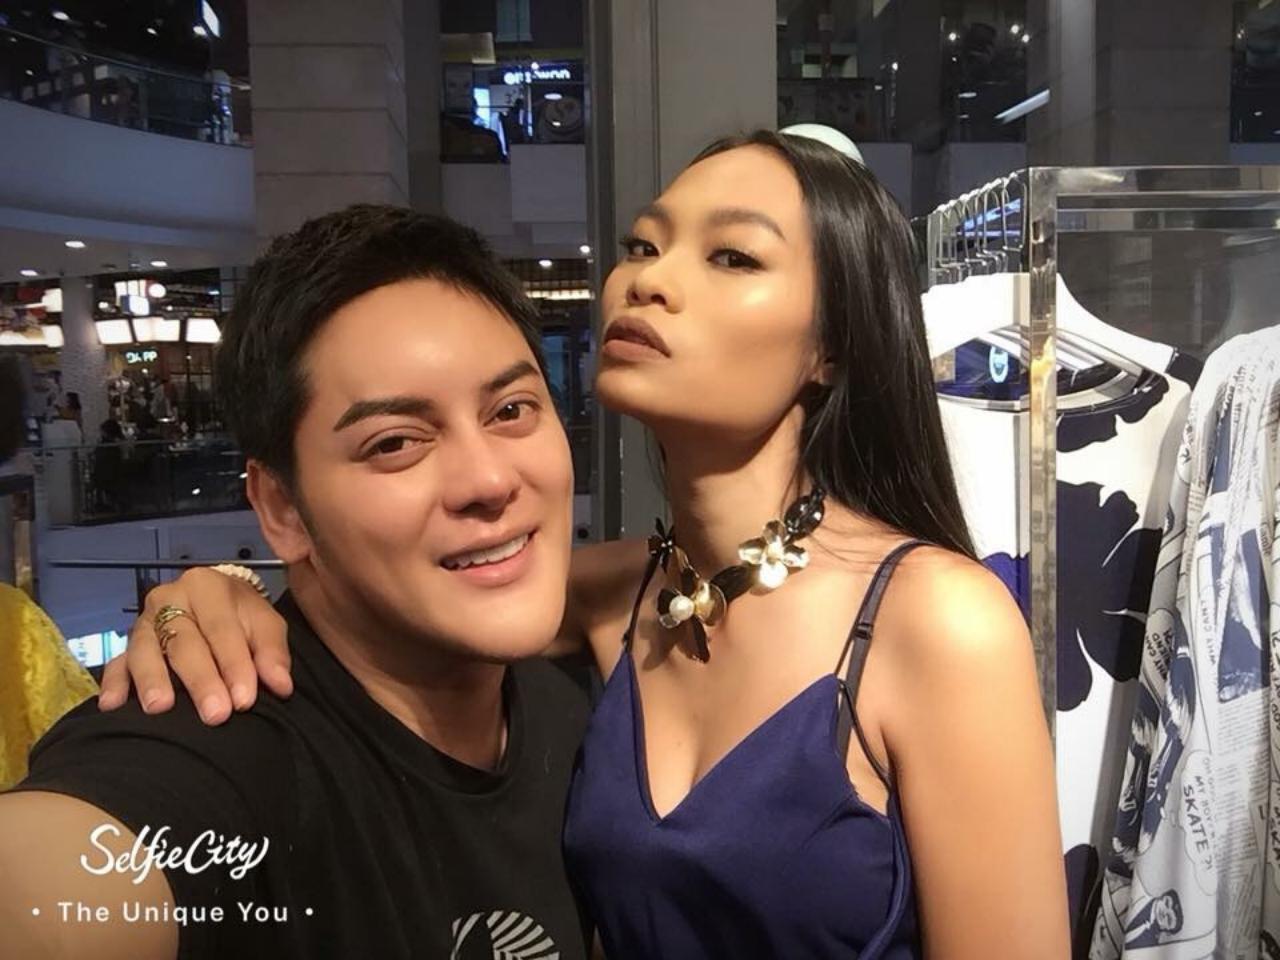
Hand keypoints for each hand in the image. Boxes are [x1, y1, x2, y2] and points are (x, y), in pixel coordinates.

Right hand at [97, 568, 291, 724]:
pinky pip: (116, 663)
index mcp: (206, 586)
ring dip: (152, 680)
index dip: (234, 665)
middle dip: (200, 680)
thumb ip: (272, 653)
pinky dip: (113, 683)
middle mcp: (169, 598)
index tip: (245, 701)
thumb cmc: (241, 616)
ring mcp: (143, 622)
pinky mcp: (125, 645)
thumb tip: (281, 686)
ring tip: (160, 708)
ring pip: (145, 651)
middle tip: (214, 715)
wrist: (213, 601)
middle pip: (184, 642)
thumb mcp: (265, 624)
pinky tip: (113, 705)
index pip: (222, 629)